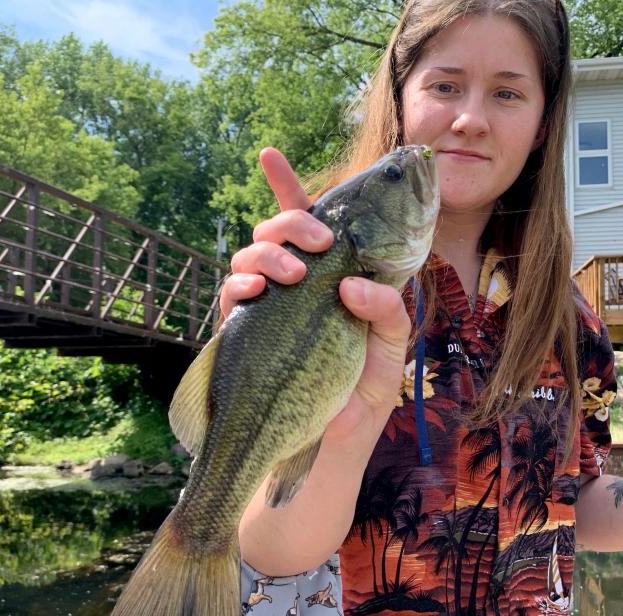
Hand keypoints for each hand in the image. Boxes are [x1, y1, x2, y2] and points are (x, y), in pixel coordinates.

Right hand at [221, 148, 410, 437]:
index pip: (311, 228)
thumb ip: (389, 312)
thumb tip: (349, 283)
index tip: (269, 154)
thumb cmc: (361, 401)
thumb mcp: (392, 352)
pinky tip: (258, 292)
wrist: (328, 452)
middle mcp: (295, 291)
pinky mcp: (243, 335)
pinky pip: (230, 295)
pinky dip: (240, 284)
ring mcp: (267, 310)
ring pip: (250, 256)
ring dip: (269, 252)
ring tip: (293, 275)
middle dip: (292, 221)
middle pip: (277, 232)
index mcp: (331, 285)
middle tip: (321, 242)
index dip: (287, 187)